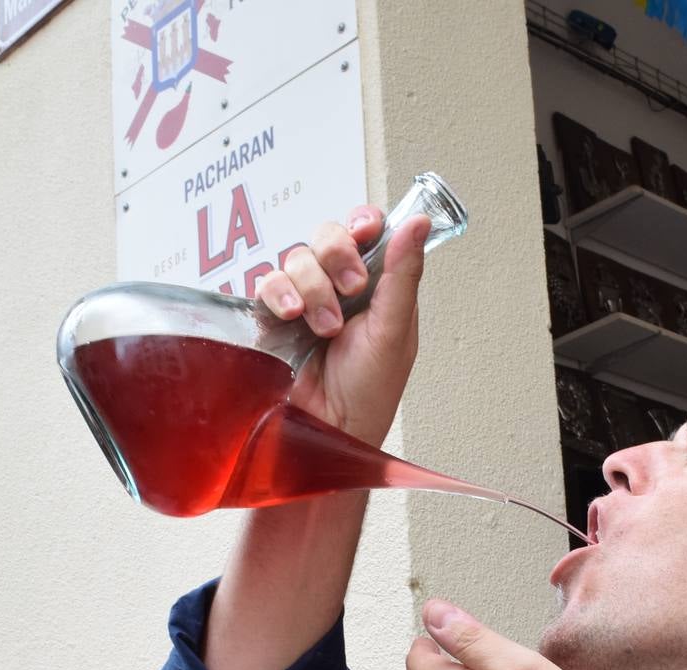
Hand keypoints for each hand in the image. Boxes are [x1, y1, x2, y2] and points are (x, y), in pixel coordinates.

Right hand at [255, 207, 427, 446]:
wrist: (330, 430)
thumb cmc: (369, 392)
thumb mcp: (394, 331)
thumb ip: (402, 274)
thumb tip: (418, 222)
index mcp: (376, 287)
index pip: (366, 232)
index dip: (362, 222)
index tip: (364, 230)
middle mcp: (340, 288)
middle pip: (328, 235)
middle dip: (337, 256)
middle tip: (351, 289)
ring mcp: (305, 300)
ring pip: (297, 257)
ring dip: (313, 288)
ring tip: (326, 327)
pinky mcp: (274, 316)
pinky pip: (268, 282)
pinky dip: (279, 293)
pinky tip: (292, 316)